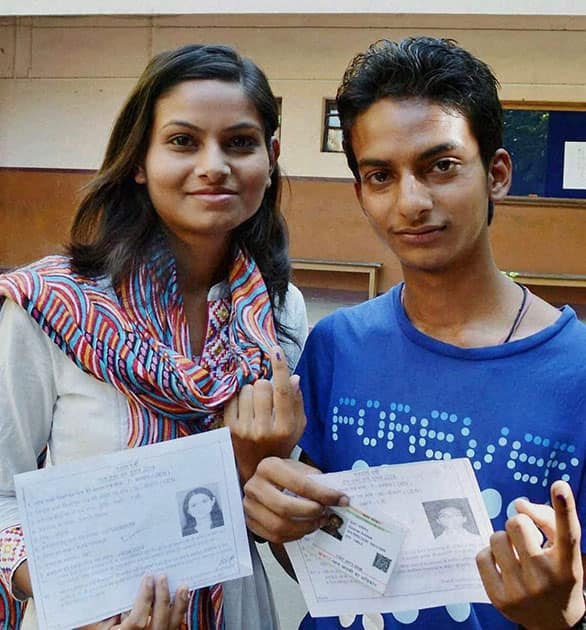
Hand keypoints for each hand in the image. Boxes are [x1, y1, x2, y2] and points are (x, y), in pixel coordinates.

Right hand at [78, 575, 188, 628]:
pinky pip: (176, 626)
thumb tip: (121, 584)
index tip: (147, 576)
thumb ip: (109, 610)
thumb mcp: (102, 625)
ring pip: (172, 625)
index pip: (138, 620)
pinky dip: (180, 611)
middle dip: (162, 596)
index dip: (144, 598)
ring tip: (182, 586)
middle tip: (162, 576)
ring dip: (179, 604)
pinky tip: (182, 598)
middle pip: (159, 621)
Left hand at [224, 345, 305, 483]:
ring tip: (256, 407)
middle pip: (262, 385)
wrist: (256, 470)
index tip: (276, 350)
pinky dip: (240, 399)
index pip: (282, 391)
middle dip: (266, 386)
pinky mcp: (229, 428)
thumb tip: (293, 377)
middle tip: (268, 399)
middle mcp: (264, 429)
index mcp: (285, 427)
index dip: (280, 368)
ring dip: (252, 393)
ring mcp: (245, 429)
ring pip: (246, 390)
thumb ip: (297, 401)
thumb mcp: (297, 426)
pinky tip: (245, 410)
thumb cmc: (281, 443)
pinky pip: (233, 398)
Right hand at [243, 456, 348, 543]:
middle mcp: (255, 485)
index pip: (299, 484)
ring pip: (279, 526)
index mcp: (269, 467)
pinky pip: (274, 537)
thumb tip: (339, 498)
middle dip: (311, 513)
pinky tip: (304, 528)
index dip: (323, 494)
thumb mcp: (300, 469)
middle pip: (285, 507)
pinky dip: (294, 536)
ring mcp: (249, 506)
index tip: (341, 499)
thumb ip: (316, 481)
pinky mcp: (250, 522)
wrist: (266, 480)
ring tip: (318, 522)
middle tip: (326, 513)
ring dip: (304, 527)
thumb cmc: (286, 475)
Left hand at [476, 480, 584, 629]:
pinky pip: (481, 556)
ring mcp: (522, 591)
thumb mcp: (562, 549)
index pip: (567, 533)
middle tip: (526, 539)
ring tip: (516, 554)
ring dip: (504, 540)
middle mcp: (546, 579)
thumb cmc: (557, 572)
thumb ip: (546, 518)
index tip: (559, 486)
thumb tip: (518, 503)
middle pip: (517, 523)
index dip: (564, 507)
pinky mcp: (500, 599)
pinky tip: (502, 566)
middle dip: (518, 524)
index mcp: (568, 565)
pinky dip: (489, 555)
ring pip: (496, 537)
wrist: (554, 623)